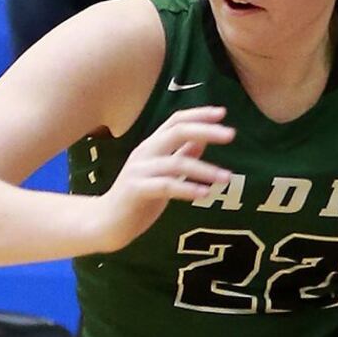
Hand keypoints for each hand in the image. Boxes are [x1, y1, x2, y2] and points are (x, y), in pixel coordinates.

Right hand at [97, 105, 234, 252]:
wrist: (106, 223)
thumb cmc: (137, 199)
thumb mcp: (162, 174)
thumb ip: (179, 156)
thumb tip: (203, 140)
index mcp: (151, 146)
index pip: (176, 121)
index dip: (199, 114)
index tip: (222, 113)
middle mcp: (144, 152)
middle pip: (177, 131)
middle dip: (206, 130)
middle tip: (231, 135)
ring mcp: (139, 171)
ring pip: (176, 162)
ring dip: (205, 169)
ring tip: (226, 178)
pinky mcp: (136, 190)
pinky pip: (166, 186)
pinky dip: (187, 188)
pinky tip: (205, 194)